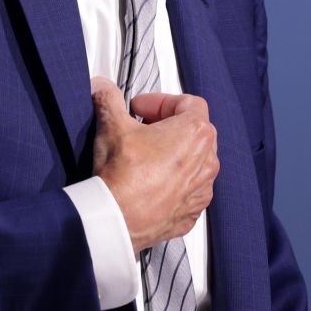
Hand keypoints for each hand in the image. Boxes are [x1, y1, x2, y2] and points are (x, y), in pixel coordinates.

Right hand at [89, 76, 218, 252]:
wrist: (116, 221)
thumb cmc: (122, 176)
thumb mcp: (111, 124)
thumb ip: (108, 98)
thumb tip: (102, 88)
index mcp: (196, 133)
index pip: (188, 102)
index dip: (161, 101)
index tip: (140, 108)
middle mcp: (207, 161)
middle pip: (193, 131)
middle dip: (167, 126)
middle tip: (141, 129)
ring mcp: (202, 190)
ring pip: (192, 163)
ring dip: (172, 156)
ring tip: (144, 158)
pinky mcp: (191, 213)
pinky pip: (186, 191)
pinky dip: (171, 184)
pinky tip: (147, 184)